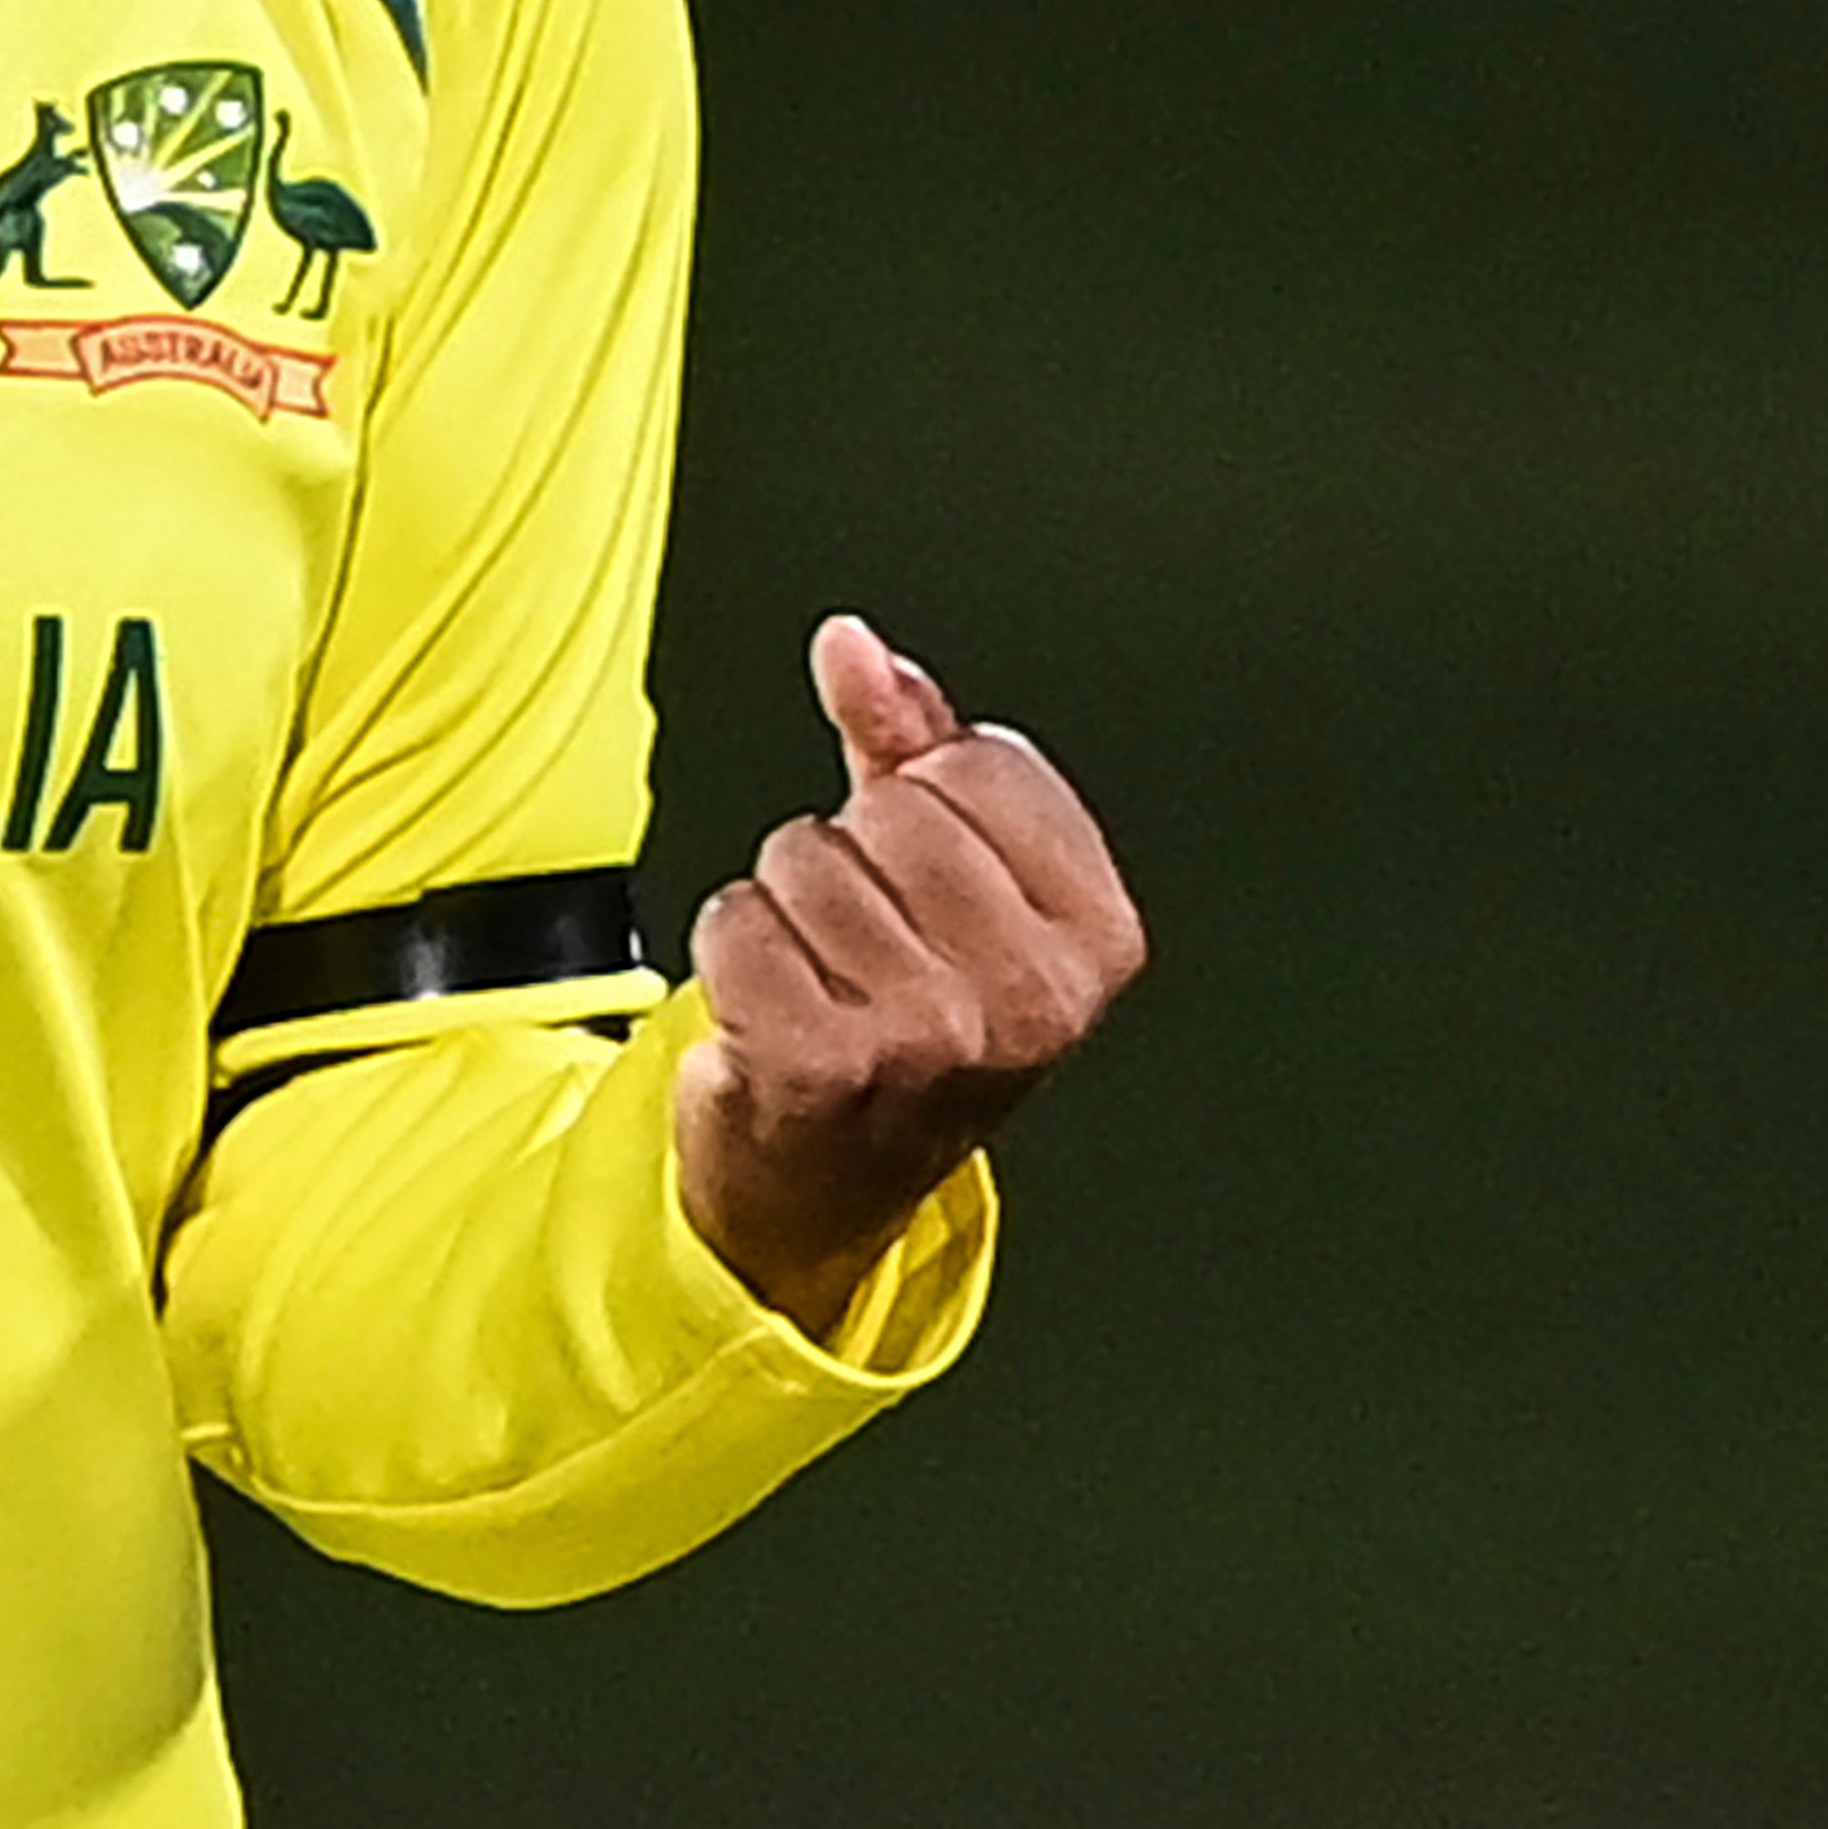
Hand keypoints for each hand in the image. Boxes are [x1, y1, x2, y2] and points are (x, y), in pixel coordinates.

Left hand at [674, 616, 1145, 1340]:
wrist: (824, 1184)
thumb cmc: (901, 1015)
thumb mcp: (948, 875)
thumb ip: (909, 743)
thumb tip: (854, 645)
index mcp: (1095, 939)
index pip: (978, 762)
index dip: (925, 796)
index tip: (930, 880)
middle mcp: (1030, 996)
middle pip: (891, 810)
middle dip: (853, 853)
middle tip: (866, 942)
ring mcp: (927, 1036)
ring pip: (802, 860)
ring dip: (786, 907)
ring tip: (820, 980)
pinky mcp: (819, 1064)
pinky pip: (735, 921)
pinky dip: (732, 952)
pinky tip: (768, 1008)